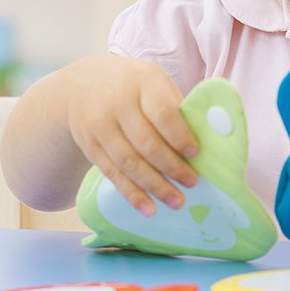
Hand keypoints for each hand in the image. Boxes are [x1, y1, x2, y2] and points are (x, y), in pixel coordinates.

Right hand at [63, 55, 198, 215]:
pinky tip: (148, 208)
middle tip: (192, 182)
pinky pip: (112, 173)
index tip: (195, 153)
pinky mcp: (89, 145)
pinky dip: (131, 193)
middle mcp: (118, 103)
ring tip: (176, 201)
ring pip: (128, 162)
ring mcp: (100, 125)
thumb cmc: (135, 86)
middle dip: (171, 166)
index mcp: (143, 82)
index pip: (162, 112)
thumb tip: (204, 142)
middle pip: (145, 142)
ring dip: (154, 186)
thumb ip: (175, 108)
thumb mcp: (156, 82)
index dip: (179, 135)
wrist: (85, 83)